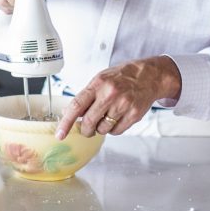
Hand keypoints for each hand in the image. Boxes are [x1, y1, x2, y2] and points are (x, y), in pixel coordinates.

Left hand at [55, 56, 181, 138]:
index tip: (60, 134)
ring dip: (101, 128)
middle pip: (89, 122)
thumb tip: (69, 112)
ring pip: (103, 129)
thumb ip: (86, 96)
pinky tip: (117, 118)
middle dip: (85, 129)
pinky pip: (117, 131)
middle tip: (87, 128)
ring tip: (107, 116)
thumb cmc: (122, 77)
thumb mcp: (101, 79)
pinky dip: (113, 129)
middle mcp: (110, 94)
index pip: (77, 106)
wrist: (149, 76)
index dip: (66, 122)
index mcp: (98, 84)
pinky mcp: (134, 115)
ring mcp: (123, 105)